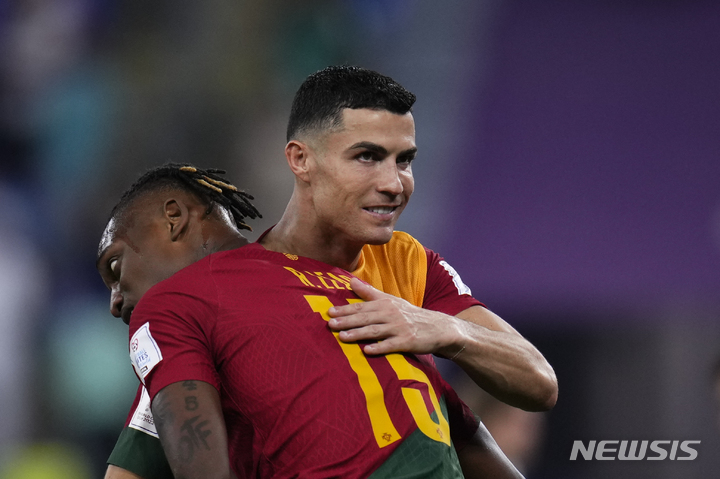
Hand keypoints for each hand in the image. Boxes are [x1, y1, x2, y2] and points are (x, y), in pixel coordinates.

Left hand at [327, 277, 462, 355]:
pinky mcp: (407, 342)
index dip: (345, 309)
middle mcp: (391, 314)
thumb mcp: (390, 300)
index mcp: (385, 304)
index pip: (361, 306)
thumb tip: (351, 281)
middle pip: (365, 318)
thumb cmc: (409, 314)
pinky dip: (379, 348)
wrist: (436, 327)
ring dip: (358, 334)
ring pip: (375, 331)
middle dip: (347, 320)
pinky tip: (367, 351)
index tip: (329, 311)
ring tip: (342, 337)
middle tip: (330, 324)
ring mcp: (399, 328)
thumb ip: (369, 292)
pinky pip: (391, 345)